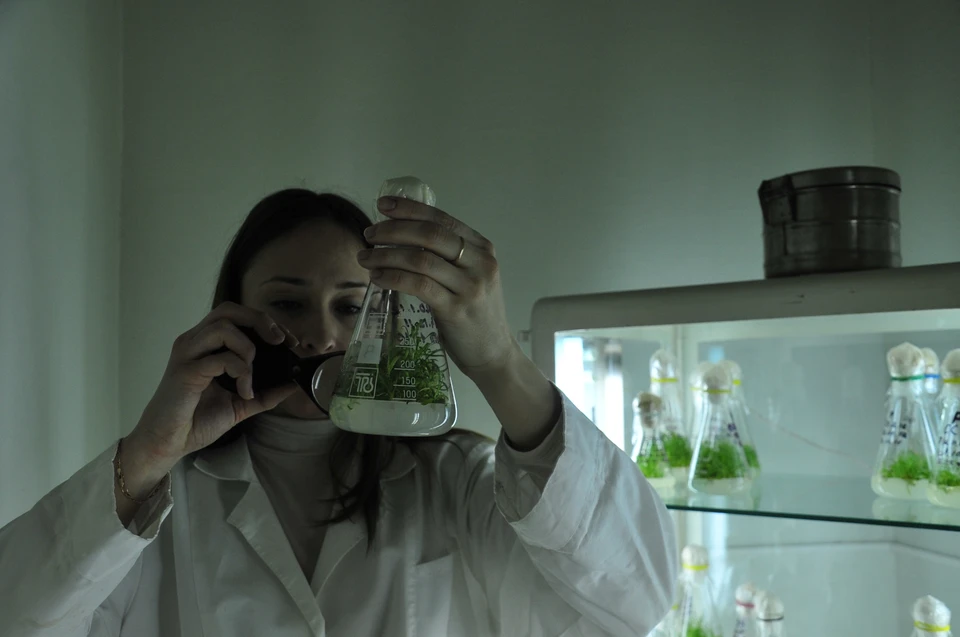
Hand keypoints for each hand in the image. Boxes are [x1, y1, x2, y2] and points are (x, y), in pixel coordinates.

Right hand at [125, 302, 298, 473]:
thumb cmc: (197, 420)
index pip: (236, 316)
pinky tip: (243, 391)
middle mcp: (194, 342)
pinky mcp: (185, 371)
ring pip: (223, 326)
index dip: (266, 322)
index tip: (289, 341)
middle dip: (261, 321)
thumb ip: (266, 393)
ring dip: (247, 349)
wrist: (168, 442)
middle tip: (280, 342)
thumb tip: (293, 383)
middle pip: (229, 310)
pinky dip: (241, 372)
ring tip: (250, 377)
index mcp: (205, 344)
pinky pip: (221, 358)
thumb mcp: (241, 404)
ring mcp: (187, 354)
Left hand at [356, 196, 519, 381]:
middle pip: (430, 234)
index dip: (410, 209)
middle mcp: (480, 263)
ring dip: (386, 255)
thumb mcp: (470, 277)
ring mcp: (470, 286)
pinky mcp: (456, 309)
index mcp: (483, 248)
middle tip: (369, 234)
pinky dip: (393, 277)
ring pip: (420, 258)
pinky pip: (418, 285)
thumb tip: (402, 236)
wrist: (493, 354)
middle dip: (393, 230)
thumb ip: (447, 257)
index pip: (442, 219)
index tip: (383, 205)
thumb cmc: (475, 315)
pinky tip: (377, 277)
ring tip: (365, 258)